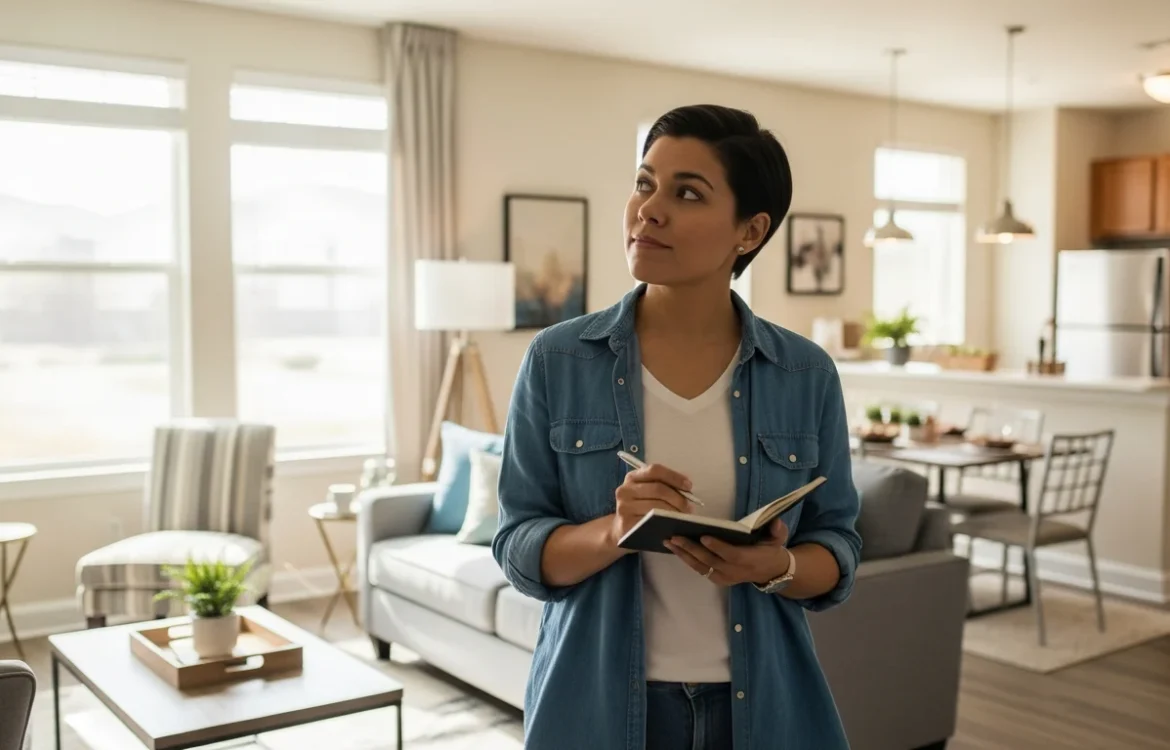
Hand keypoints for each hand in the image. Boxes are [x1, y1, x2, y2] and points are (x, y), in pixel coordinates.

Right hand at [609, 462, 693, 552]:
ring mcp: (624, 508)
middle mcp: (625, 490)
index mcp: (632, 477)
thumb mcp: (649, 493)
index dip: (674, 477)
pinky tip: (673, 526)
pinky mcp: (626, 524)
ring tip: (684, 517)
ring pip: (656, 506)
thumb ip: (665, 485)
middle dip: (678, 498)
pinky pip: (650, 522)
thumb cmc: (641, 509)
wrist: (622, 530)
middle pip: (658, 489)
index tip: (688, 486)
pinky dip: (665, 523)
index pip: (655, 470)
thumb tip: (686, 485)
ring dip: (674, 512)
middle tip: (689, 507)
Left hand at [665, 518, 789, 586]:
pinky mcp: (717, 579)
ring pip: (701, 567)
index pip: (731, 555)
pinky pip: (699, 570)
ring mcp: (725, 578)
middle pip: (710, 561)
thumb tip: (775, 521)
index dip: (718, 547)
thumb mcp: (779, 538)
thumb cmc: (772, 549)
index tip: (703, 536)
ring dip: (683, 555)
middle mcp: (735, 572)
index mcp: (750, 560)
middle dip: (691, 549)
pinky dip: (686, 559)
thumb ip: (778, 529)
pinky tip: (675, 548)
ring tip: (668, 541)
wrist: (771, 572)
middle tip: (675, 536)